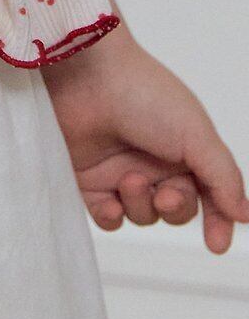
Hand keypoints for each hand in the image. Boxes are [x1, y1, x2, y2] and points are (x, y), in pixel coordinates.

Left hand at [42, 26, 248, 252]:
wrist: (85, 74)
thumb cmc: (143, 93)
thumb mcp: (195, 133)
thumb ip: (222, 176)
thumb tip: (244, 214)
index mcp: (184, 148)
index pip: (209, 195)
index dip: (217, 221)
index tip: (216, 243)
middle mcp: (153, 161)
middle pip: (175, 210)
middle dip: (174, 208)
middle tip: (164, 195)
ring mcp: (120, 169)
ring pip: (142, 215)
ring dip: (140, 205)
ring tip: (129, 179)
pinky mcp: (89, 178)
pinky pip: (106, 217)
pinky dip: (111, 217)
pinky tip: (110, 204)